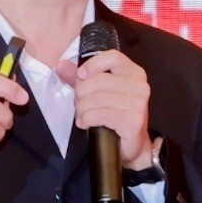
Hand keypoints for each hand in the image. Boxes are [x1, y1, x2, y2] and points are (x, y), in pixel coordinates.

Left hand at [72, 46, 161, 167]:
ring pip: (96, 99)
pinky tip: (85, 124)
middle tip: (79, 105)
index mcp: (134, 73)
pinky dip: (86, 120)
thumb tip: (61, 65)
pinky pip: (99, 115)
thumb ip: (81, 78)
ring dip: (81, 110)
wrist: (132, 146)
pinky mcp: (132, 121)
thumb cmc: (116, 116)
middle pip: (99, 80)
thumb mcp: (99, 93)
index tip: (81, 76)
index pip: (113, 57)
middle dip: (81, 94)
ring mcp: (138, 104)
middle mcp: (140, 86)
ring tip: (81, 116)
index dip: (92, 65)